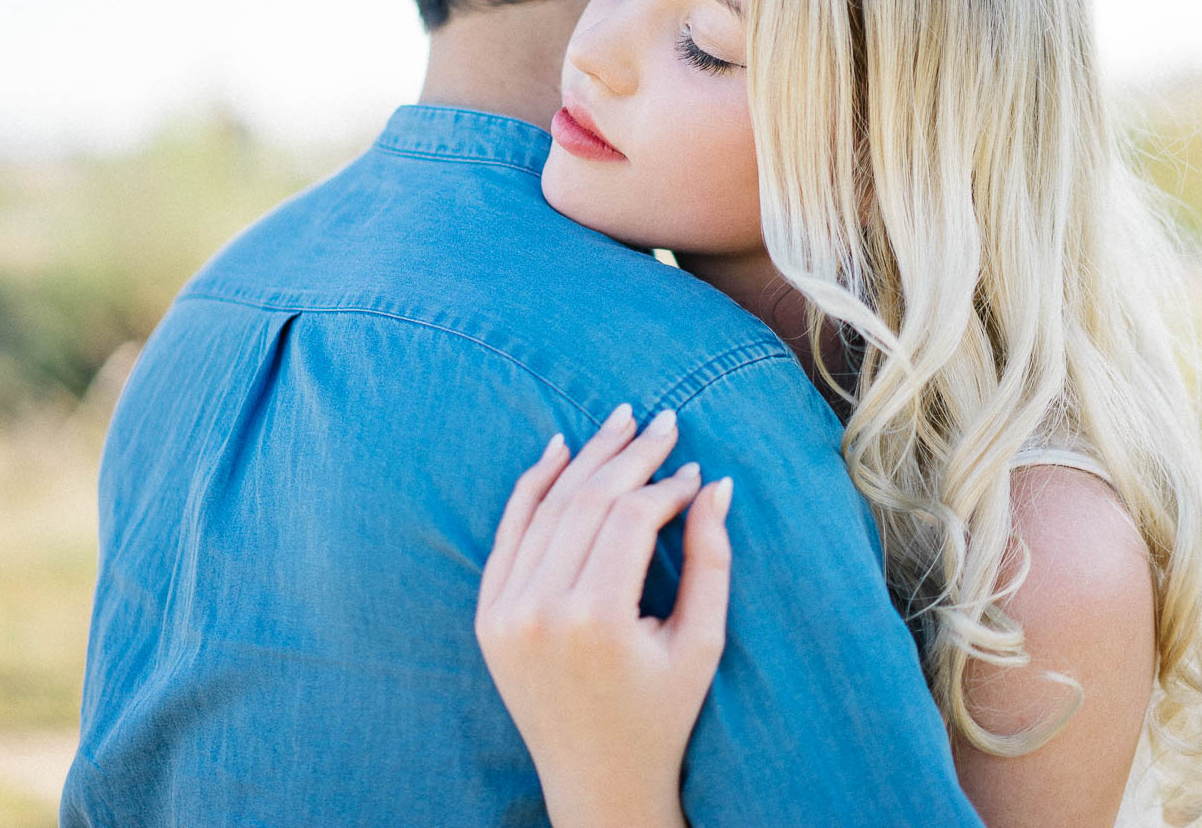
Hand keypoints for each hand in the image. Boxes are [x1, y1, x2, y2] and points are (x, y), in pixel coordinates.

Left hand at [475, 403, 733, 827]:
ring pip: (547, 509)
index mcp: (595, 620)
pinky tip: (559, 449)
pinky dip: (532, 488)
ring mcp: (505, 614)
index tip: (695, 469)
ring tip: (619, 421)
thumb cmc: (662, 715)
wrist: (596, 782)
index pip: (630, 519)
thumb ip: (710, 559)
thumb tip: (714, 484)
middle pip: (587, 503)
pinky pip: (510, 535)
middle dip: (629, 456)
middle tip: (661, 419)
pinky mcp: (488, 618)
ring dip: (584, 459)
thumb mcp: (702, 642)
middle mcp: (539, 612)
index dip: (665, 485)